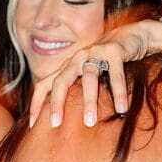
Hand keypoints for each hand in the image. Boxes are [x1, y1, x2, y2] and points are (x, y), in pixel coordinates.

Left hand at [29, 22, 152, 127]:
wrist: (131, 36)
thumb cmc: (108, 62)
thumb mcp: (89, 74)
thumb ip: (77, 89)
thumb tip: (68, 121)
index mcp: (68, 66)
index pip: (45, 84)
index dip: (35, 103)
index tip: (31, 124)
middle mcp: (78, 59)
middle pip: (61, 81)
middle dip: (56, 103)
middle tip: (55, 124)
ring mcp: (95, 53)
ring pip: (89, 79)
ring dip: (89, 101)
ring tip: (90, 122)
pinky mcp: (114, 51)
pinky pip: (115, 75)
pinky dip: (118, 93)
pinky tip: (121, 109)